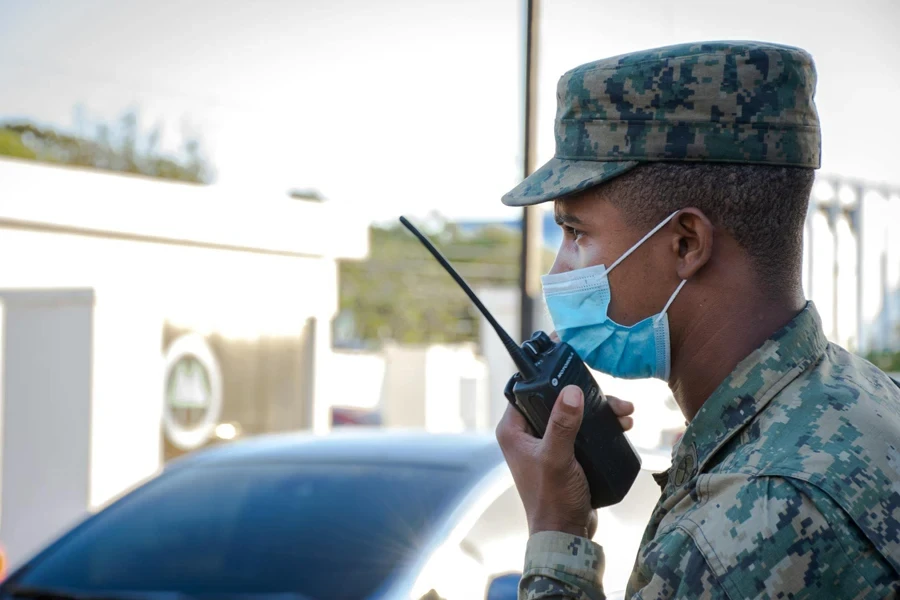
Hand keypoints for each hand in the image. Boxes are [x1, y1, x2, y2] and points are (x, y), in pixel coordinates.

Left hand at [496, 385, 633, 537]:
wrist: (566, 534)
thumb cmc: (553, 499)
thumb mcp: (557, 458)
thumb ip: (562, 425)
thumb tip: (571, 391)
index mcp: (513, 431)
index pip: (525, 391)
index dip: (548, 379)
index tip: (574, 371)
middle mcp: (527, 434)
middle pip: (556, 401)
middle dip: (585, 397)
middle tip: (613, 400)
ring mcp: (546, 444)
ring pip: (573, 415)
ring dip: (599, 412)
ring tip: (625, 413)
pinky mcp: (565, 454)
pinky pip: (583, 431)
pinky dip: (601, 427)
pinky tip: (622, 426)